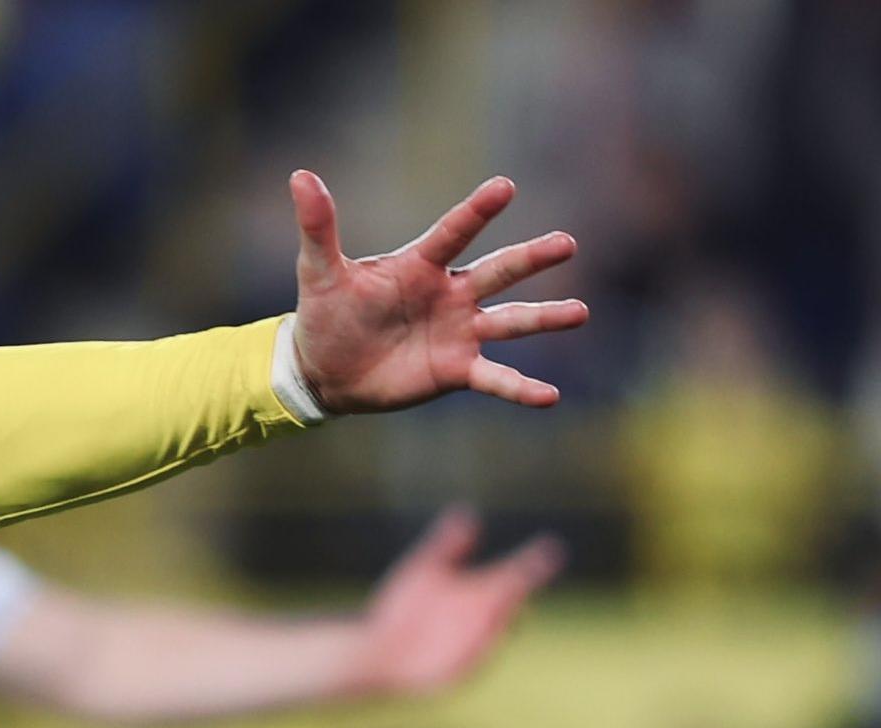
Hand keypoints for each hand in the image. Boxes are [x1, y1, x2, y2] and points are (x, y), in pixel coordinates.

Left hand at [288, 173, 587, 413]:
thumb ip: (318, 226)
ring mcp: (459, 332)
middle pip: (498, 271)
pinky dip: (521, 388)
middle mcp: (450, 294)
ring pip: (510, 321)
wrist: (324, 369)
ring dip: (545, 318)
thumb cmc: (326, 313)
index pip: (454, 233)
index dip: (477, 212)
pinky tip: (550, 398)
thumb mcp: (318, 271)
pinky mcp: (457, 370)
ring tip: (580, 312)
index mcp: (421, 265)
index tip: (505, 187)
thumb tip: (301, 176)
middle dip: (532, 258)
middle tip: (567, 243)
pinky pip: (495, 378)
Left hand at [345, 507, 561, 696]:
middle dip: (514, 598)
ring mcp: (471, 651)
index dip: (533, 565)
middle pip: (511, 609)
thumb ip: (446, 545)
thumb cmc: (399, 609)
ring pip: (494, 638)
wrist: (374, 651)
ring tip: (495, 611)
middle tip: (515, 582)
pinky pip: (471, 667)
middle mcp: (483, 623)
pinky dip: (474, 657)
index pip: (516, 578)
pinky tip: (476, 641)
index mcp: (484, 595)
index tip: (549, 550)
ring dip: (497, 628)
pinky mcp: (453, 676)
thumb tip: (467, 513)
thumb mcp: (423, 570)